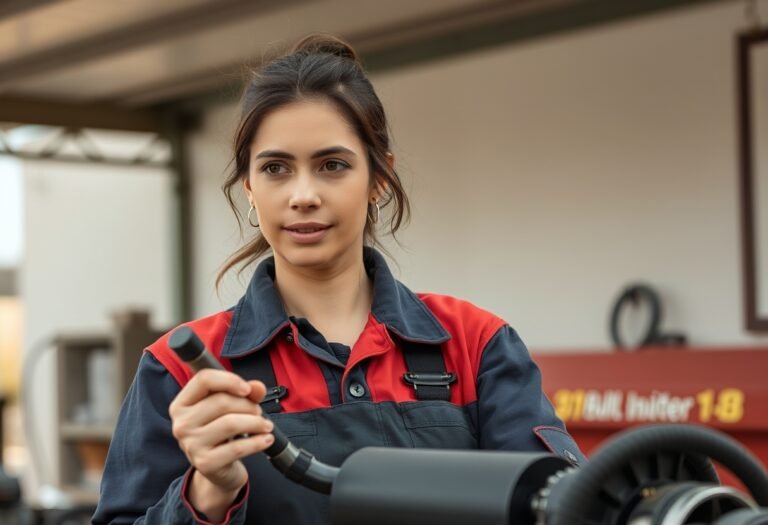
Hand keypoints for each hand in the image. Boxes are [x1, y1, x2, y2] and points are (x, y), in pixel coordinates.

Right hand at [169, 370, 273, 517]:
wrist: (217, 468)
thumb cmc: (221, 431)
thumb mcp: (230, 408)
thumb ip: (245, 393)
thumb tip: (257, 387)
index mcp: (182, 404)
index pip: (203, 380)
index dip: (229, 380)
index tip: (247, 389)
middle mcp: (181, 424)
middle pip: (221, 401)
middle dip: (248, 405)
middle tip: (258, 411)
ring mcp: (191, 445)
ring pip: (231, 423)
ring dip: (256, 422)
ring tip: (265, 425)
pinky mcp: (205, 463)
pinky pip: (237, 448)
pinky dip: (258, 442)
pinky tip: (266, 439)